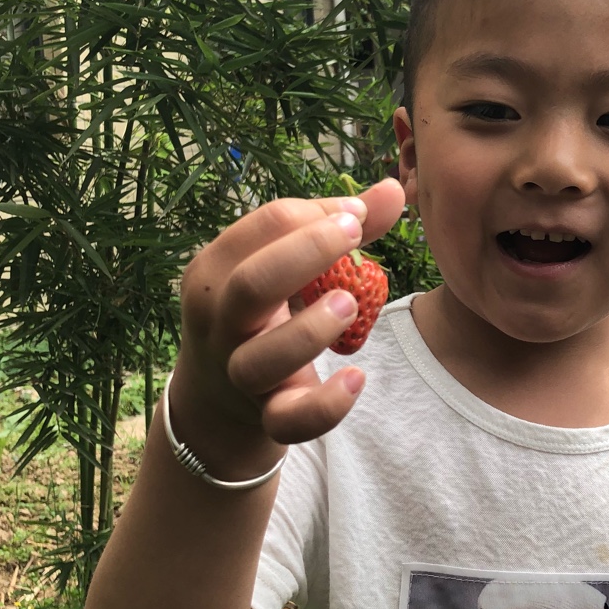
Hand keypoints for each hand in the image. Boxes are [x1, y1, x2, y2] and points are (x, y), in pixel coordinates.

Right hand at [171, 178, 404, 463]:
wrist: (216, 399)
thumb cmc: (259, 311)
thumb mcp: (281, 266)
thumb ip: (335, 226)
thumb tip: (392, 188)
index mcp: (216, 270)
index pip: (261, 227)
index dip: (315, 214)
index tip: (356, 216)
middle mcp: (219, 321)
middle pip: (250, 285)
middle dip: (305, 254)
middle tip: (353, 234)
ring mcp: (239, 372)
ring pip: (261, 360)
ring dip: (310, 331)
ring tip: (351, 304)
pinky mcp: (266, 415)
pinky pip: (288, 420)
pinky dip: (324, 406)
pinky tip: (356, 378)